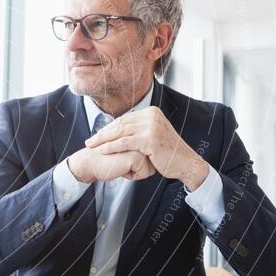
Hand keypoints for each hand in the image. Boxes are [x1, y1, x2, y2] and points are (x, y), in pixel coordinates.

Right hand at [67, 146, 155, 182]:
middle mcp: (140, 138)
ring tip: (120, 163)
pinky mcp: (136, 157)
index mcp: (137, 133)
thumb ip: (138, 148)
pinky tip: (120, 168)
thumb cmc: (105, 158)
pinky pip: (144, 174)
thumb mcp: (125, 149)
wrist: (89, 162)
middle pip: (153, 162)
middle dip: (138, 168)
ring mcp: (139, 146)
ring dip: (135, 171)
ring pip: (150, 168)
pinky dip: (132, 176)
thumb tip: (153, 157)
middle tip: (121, 161)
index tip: (124, 158)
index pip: (151, 155)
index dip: (137, 163)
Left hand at [84, 106, 208, 189]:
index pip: (124, 119)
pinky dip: (111, 147)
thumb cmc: (168, 153)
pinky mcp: (149, 138)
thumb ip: (140, 129)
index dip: (109, 128)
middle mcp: (151, 115)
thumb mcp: (153, 135)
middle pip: (120, 124)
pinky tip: (102, 151)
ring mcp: (151, 126)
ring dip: (103, 140)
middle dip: (103, 133)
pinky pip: (124, 142)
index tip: (97, 136)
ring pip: (120, 133)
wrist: (186, 163)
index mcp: (151, 112)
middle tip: (90, 141)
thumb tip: (121, 128)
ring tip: (91, 146)